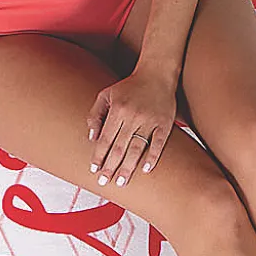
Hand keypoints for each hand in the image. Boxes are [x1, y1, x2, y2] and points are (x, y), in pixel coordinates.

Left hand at [86, 68, 176, 187]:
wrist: (156, 73)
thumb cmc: (128, 87)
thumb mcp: (106, 95)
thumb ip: (95, 115)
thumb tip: (91, 138)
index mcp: (118, 110)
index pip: (105, 139)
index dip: (99, 156)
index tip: (94, 170)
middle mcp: (133, 116)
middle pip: (119, 147)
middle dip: (110, 166)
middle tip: (104, 182)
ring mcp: (150, 120)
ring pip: (137, 148)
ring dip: (129, 166)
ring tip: (121, 181)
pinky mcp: (165, 123)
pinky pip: (159, 143)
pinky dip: (153, 156)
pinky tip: (146, 170)